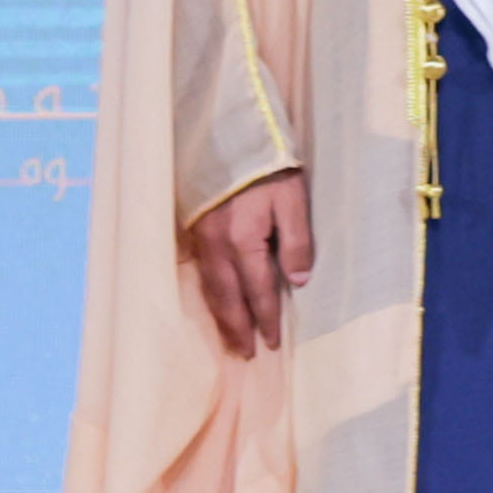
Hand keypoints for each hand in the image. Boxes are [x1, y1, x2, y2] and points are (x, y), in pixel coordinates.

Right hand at [188, 171, 315, 358]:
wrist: (230, 137)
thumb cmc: (269, 168)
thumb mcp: (293, 200)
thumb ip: (297, 242)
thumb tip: (297, 282)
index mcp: (243, 241)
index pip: (257, 291)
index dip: (266, 319)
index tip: (272, 344)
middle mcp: (217, 247)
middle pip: (228, 299)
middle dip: (238, 329)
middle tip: (246, 356)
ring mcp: (202, 241)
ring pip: (211, 290)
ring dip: (222, 318)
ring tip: (230, 341)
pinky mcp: (195, 232)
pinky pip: (202, 275)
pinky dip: (210, 297)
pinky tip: (216, 306)